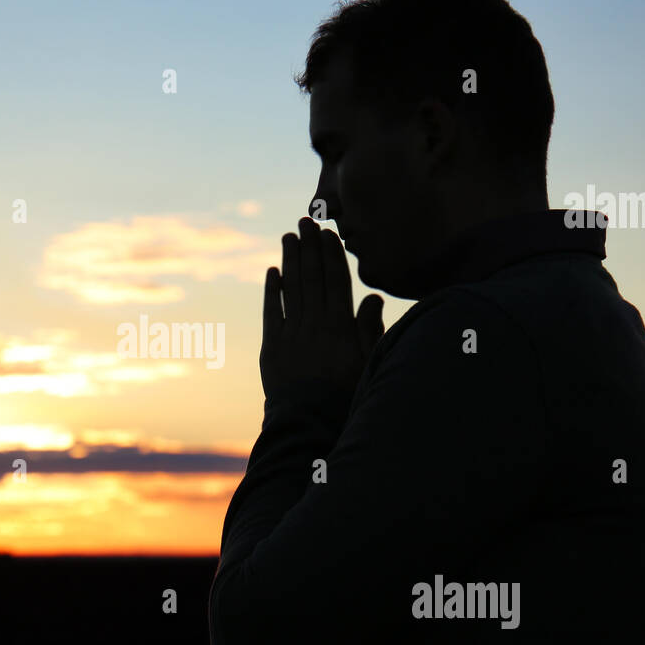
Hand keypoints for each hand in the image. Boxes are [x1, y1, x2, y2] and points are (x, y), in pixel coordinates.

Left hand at [261, 217, 384, 410]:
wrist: (309, 423)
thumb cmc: (346, 396)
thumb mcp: (368, 362)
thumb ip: (370, 328)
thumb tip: (373, 296)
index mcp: (340, 326)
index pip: (336, 281)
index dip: (331, 255)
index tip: (327, 233)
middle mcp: (314, 324)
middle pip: (311, 277)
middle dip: (308, 247)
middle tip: (304, 221)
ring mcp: (291, 334)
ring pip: (290, 289)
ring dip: (289, 260)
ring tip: (288, 237)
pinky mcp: (271, 347)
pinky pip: (271, 312)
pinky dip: (271, 291)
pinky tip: (272, 272)